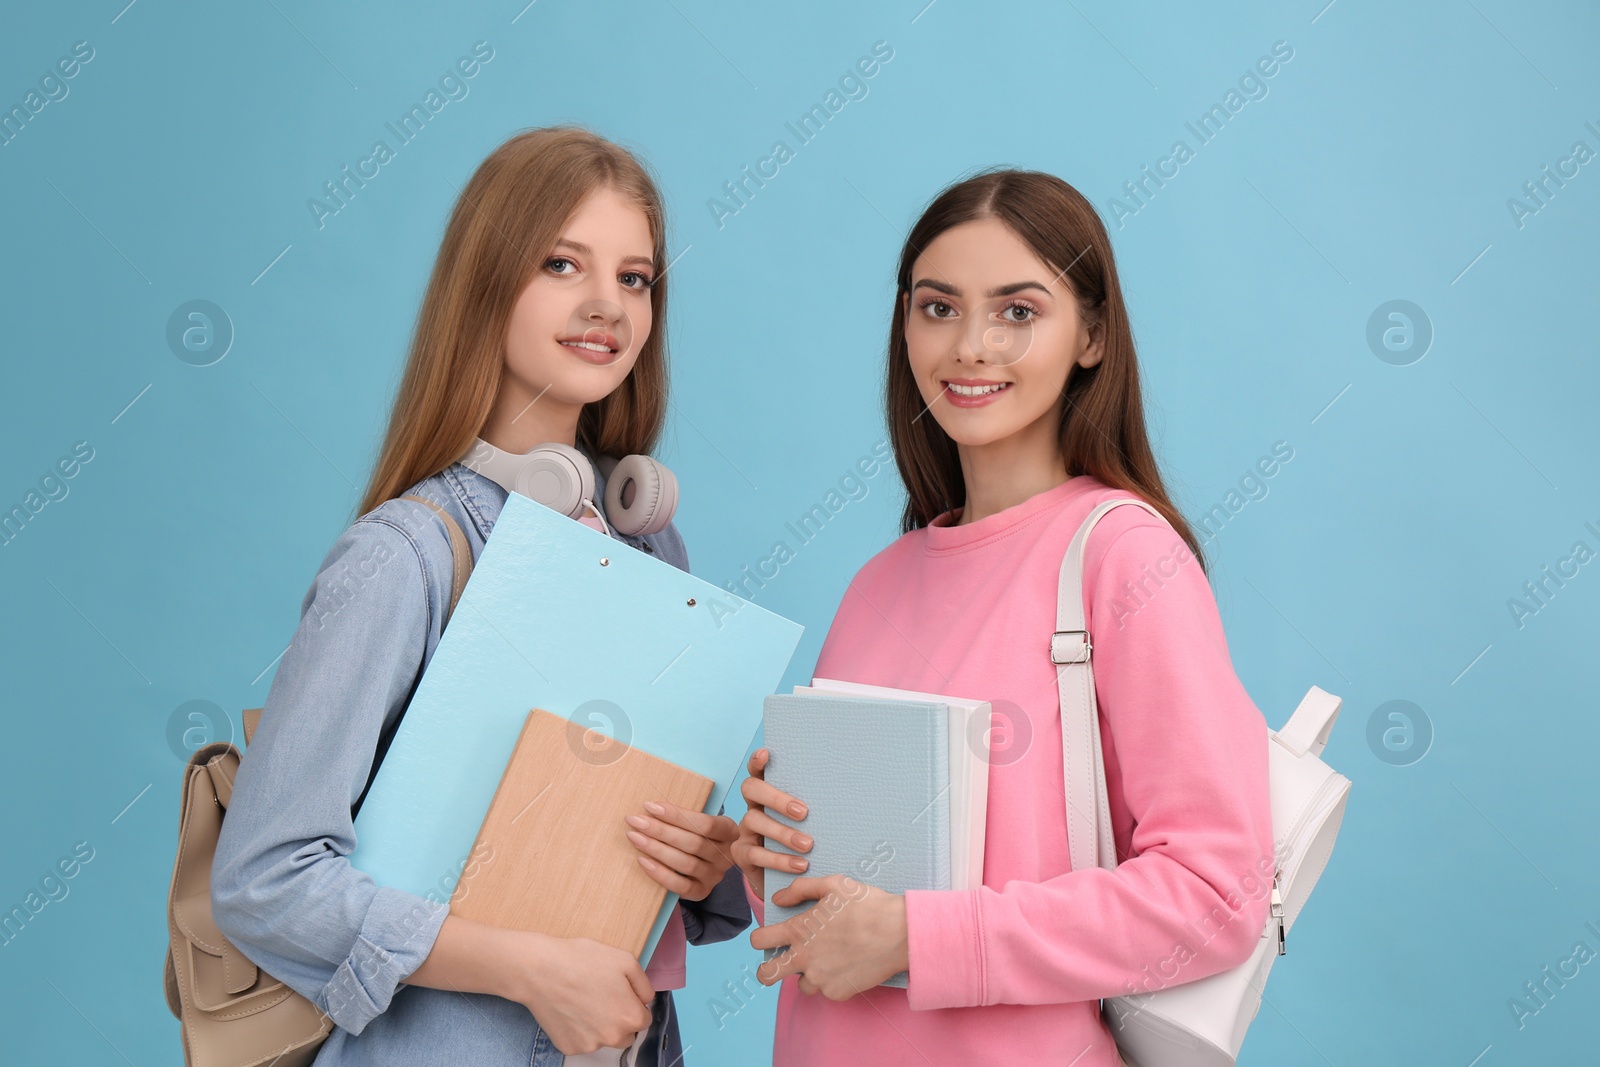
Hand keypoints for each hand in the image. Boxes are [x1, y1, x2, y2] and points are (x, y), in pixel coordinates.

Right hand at [505, 931, 654, 1055]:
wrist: (541, 970)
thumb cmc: (583, 961)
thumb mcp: (626, 960)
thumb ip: (644, 985)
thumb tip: (645, 1000)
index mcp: (630, 1017)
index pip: (644, 1019)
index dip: (633, 1003)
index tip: (620, 992)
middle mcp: (613, 1038)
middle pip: (626, 1034)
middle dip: (619, 1018)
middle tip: (602, 996)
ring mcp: (590, 1045)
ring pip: (604, 1038)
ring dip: (600, 1026)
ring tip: (583, 1000)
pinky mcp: (569, 1047)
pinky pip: (583, 1041)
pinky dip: (579, 1030)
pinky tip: (571, 1009)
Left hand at [623, 801, 739, 901]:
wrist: (704, 862)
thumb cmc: (695, 833)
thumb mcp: (698, 821)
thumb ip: (683, 817)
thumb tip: (651, 808)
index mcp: (729, 831)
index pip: (705, 823)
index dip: (676, 815)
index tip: (649, 806)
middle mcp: (725, 855)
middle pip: (693, 843)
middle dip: (660, 830)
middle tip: (635, 821)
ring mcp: (715, 875)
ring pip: (686, 863)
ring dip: (657, 849)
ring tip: (635, 837)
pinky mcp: (702, 892)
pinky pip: (681, 886)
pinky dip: (660, 873)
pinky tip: (643, 860)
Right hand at [732, 747, 811, 899]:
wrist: (787, 881)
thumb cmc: (804, 844)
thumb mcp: (810, 825)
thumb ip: (818, 809)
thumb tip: (851, 793)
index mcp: (767, 795)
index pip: (758, 771)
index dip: (757, 761)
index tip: (767, 753)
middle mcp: (753, 807)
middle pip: (751, 789)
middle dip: (776, 797)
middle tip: (803, 812)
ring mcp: (744, 830)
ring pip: (754, 820)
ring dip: (783, 832)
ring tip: (808, 845)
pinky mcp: (741, 854)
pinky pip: (756, 853)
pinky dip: (779, 859)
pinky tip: (799, 865)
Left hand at [748, 874, 908, 999]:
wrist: (899, 933)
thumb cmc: (868, 905)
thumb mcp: (834, 884)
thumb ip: (801, 889)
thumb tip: (778, 899)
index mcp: (799, 930)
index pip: (759, 940)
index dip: (760, 938)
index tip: (768, 938)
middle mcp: (804, 958)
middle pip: (766, 975)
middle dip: (766, 970)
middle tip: (778, 964)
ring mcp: (820, 979)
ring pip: (800, 985)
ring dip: (807, 975)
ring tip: (827, 960)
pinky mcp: (837, 993)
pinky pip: (826, 991)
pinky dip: (832, 981)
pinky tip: (846, 965)